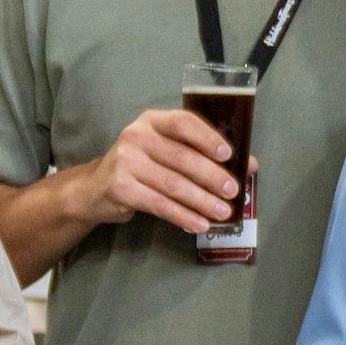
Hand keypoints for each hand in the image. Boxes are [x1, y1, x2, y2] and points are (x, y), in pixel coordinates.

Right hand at [90, 106, 238, 236]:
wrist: (95, 188)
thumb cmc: (142, 166)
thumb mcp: (167, 151)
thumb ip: (203, 154)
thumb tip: (250, 165)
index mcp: (153, 121)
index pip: (184, 123)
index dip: (208, 138)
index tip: (229, 155)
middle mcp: (137, 136)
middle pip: (182, 158)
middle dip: (212, 177)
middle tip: (234, 192)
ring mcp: (125, 162)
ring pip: (173, 184)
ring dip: (202, 201)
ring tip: (223, 213)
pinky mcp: (120, 188)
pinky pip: (159, 205)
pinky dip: (183, 216)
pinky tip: (199, 224)